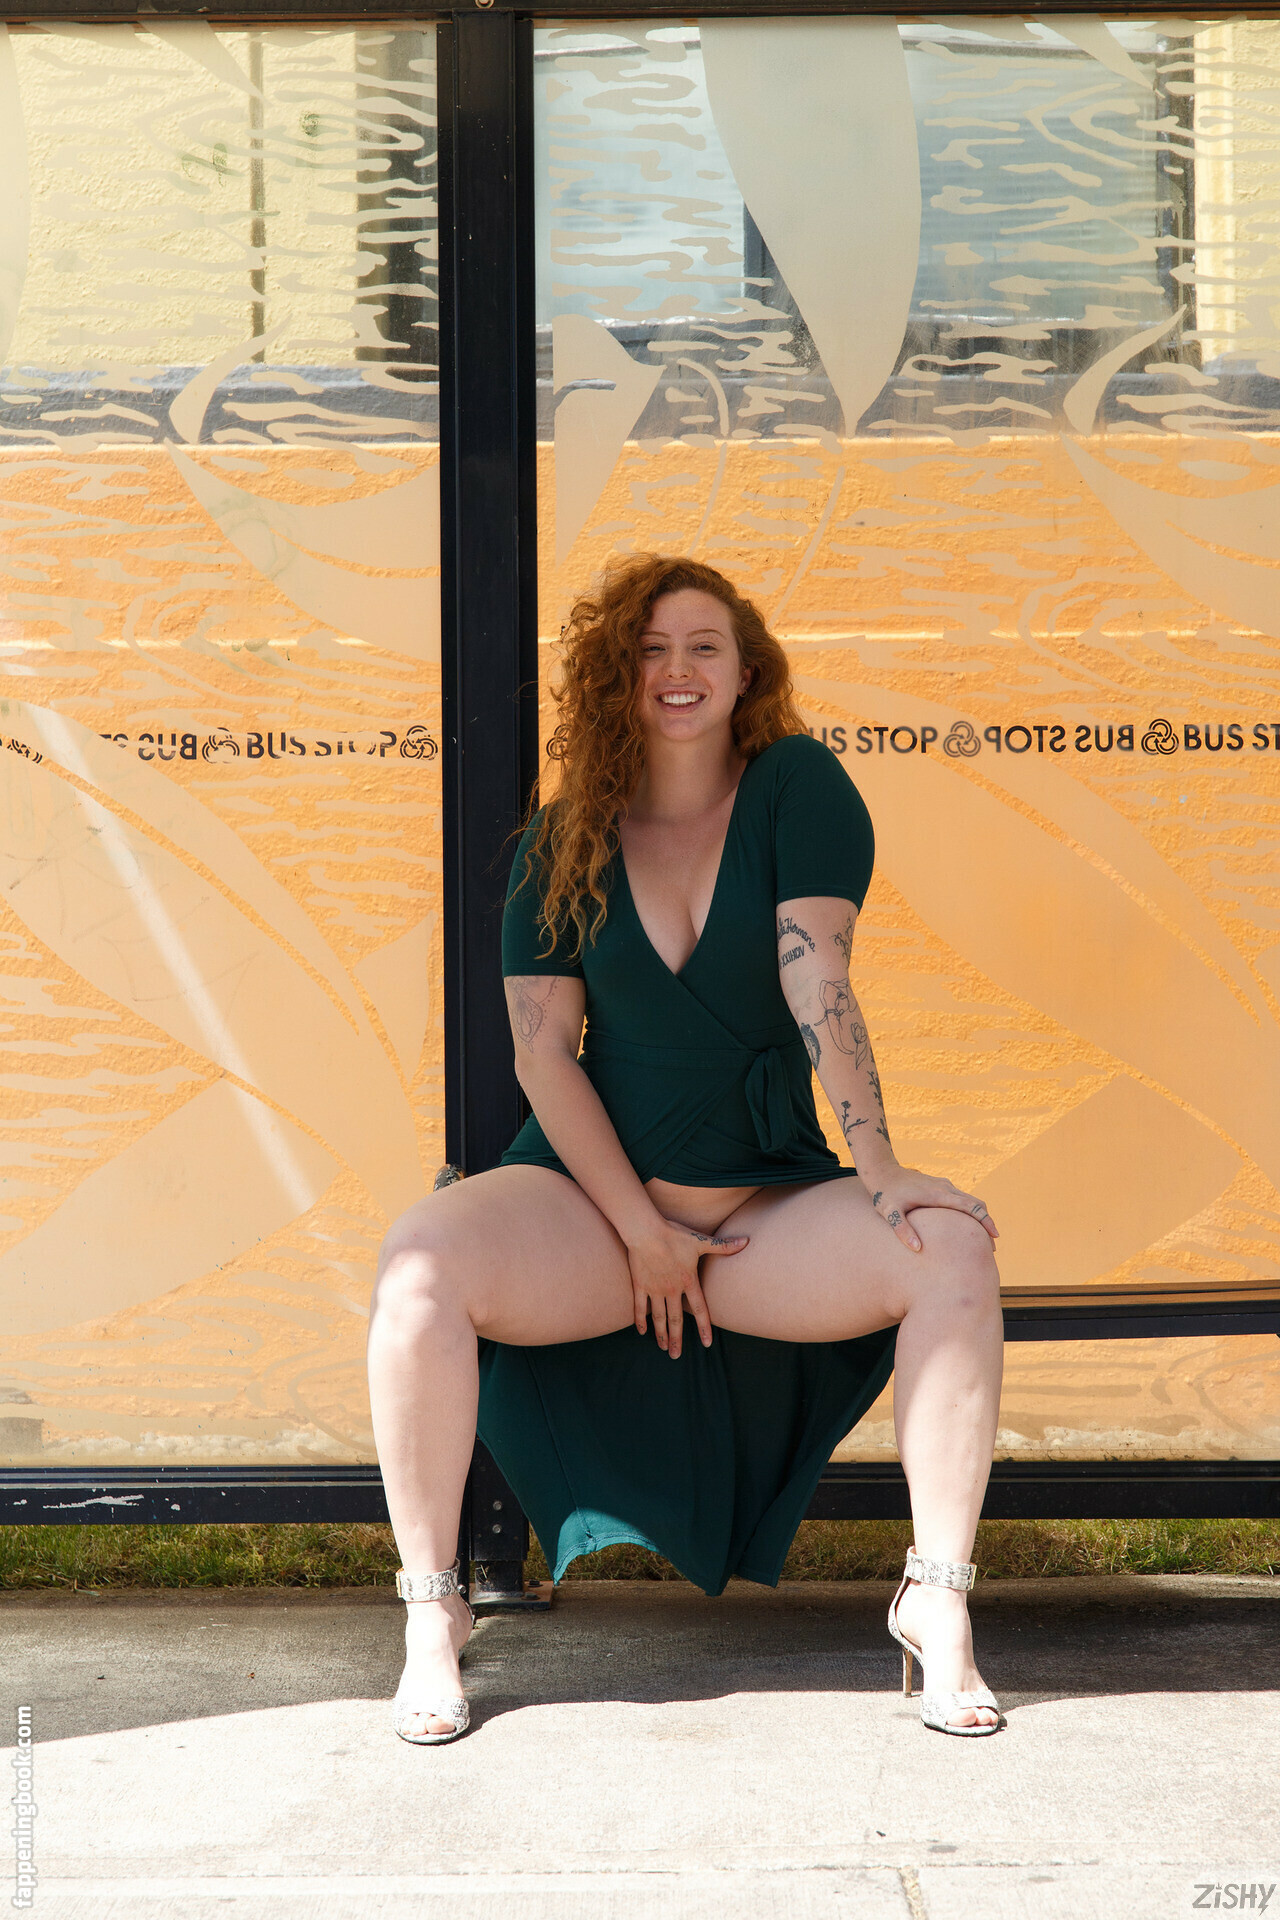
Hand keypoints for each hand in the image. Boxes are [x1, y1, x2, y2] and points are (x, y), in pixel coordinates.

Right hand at [627, 1217, 748, 1358]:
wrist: (646, 1231)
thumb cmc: (674, 1235)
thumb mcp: (701, 1241)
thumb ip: (723, 1246)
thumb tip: (746, 1241)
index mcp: (688, 1281)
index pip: (699, 1309)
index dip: (703, 1327)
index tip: (706, 1343)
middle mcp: (672, 1290)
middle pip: (676, 1319)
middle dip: (676, 1339)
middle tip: (676, 1355)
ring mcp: (655, 1289)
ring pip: (659, 1317)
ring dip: (661, 1333)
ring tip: (662, 1347)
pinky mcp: (640, 1285)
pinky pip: (640, 1307)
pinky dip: (641, 1320)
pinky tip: (642, 1332)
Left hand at [864, 1166, 997, 1252]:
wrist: (882, 1171)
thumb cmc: (885, 1193)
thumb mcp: (889, 1213)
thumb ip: (902, 1230)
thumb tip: (917, 1249)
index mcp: (938, 1195)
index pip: (971, 1207)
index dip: (985, 1222)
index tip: (994, 1237)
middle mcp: (945, 1188)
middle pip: (977, 1203)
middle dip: (987, 1223)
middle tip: (991, 1246)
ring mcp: (943, 1185)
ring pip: (970, 1200)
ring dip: (980, 1217)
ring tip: (981, 1239)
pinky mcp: (940, 1186)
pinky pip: (961, 1198)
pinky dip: (970, 1211)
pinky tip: (965, 1225)